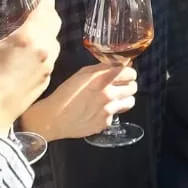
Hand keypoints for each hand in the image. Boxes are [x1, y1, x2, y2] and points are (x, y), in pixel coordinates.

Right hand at [0, 0, 60, 135]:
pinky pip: (51, 58)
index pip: (48, 8)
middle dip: (47, 13)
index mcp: (28, 38)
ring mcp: (49, 66)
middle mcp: (45, 49)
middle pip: (55, 21)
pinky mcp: (47, 79)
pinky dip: (44, 51)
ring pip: (55, 40)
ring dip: (47, 33)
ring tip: (31, 33)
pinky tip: (29, 56)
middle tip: (33, 11)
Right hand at [19, 63, 137, 141]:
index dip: (129, 72)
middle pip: (133, 87)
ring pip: (130, 101)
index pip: (130, 72)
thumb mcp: (82, 74)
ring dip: (124, 99)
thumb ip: (102, 68)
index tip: (125, 73)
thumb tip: (119, 64)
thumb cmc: (65, 94)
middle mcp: (108, 94)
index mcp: (102, 79)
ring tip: (114, 99)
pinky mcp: (105, 123)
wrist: (53, 118)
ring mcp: (108, 110)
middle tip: (120, 86)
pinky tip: (99, 111)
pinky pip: (116, 115)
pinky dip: (111, 112)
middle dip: (128, 84)